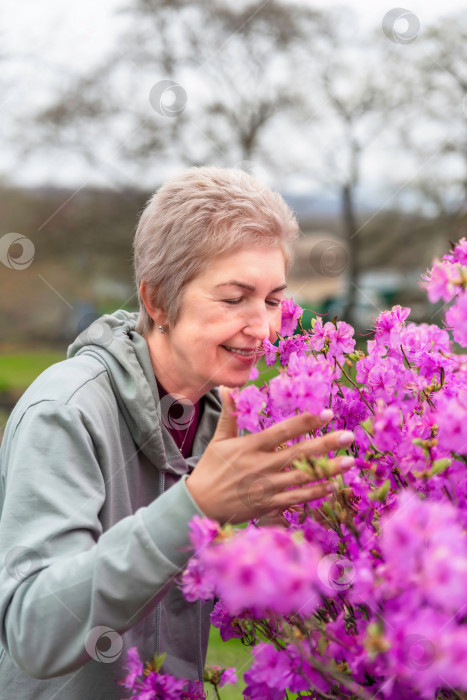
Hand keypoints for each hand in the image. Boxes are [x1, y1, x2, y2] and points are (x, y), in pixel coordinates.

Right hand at [186, 387, 355, 524]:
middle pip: (299, 453)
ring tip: (349, 462)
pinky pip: (296, 499)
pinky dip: (314, 493)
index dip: (305, 422)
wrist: (199, 503)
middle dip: (325, 444)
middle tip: (349, 436)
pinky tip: (332, 486)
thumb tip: (228, 387)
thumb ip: (229, 414)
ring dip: (327, 470)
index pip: (283, 431)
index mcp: (250, 446)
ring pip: (302, 478)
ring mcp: (266, 487)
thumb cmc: (210, 468)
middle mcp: (261, 466)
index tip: (326, 413)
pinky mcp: (268, 504)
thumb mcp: (219, 439)